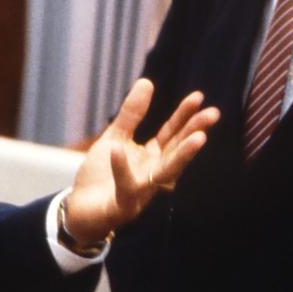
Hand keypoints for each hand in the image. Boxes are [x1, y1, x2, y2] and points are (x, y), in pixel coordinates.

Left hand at [63, 79, 218, 242]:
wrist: (79, 210)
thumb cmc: (101, 175)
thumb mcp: (116, 138)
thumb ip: (131, 114)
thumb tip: (147, 81)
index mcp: (152, 158)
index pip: (172, 134)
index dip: (185, 116)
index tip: (198, 97)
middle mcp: (153, 174)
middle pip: (177, 151)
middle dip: (195, 133)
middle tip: (213, 114)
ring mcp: (141, 192)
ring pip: (165, 173)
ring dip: (182, 155)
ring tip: (199, 137)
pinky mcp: (122, 205)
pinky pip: (125, 187)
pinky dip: (122, 169)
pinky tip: (118, 150)